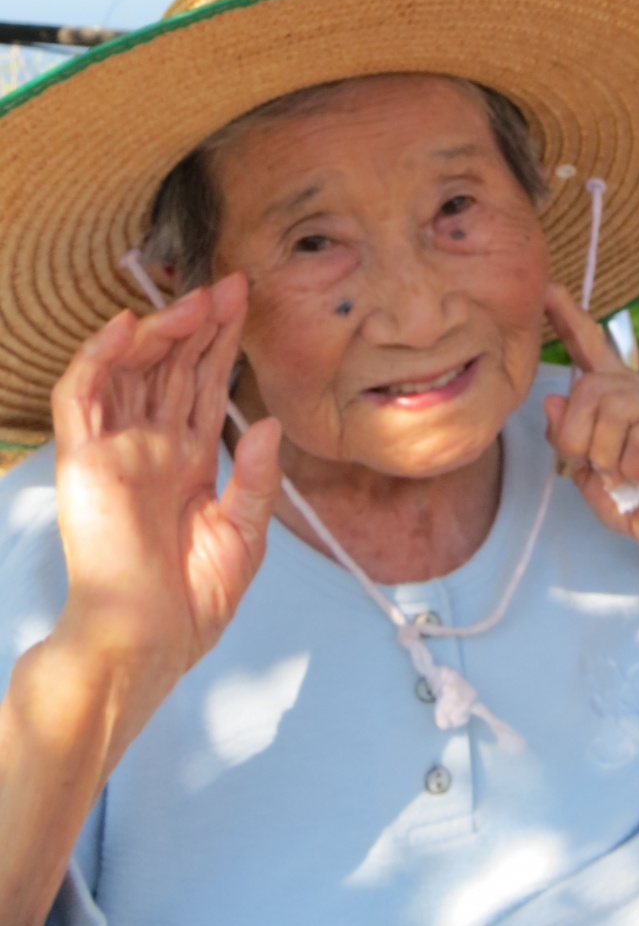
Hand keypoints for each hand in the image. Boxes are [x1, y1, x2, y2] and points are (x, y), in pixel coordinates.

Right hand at [50, 274, 281, 708]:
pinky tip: (129, 325)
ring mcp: (116, 450)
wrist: (149, 641)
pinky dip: (101, 357)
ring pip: (131, 369)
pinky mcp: (85, 460)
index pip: (202, 385)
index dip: (221, 343)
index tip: (245, 302)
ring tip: (195, 297)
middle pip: (171, 368)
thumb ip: (256, 477)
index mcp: (187, 461)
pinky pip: (84, 397)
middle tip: (229, 284)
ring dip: (160, 329)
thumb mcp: (245, 533)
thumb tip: (267, 422)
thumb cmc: (192, 601)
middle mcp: (150, 447)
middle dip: (199, 324)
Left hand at [542, 283, 638, 565]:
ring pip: (613, 414)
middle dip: (578, 438)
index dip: (568, 319)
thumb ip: (566, 436)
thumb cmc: (632, 498)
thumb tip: (552, 399)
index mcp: (618, 393)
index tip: (546, 291)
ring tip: (626, 474)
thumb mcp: (585, 470)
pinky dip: (632, 468)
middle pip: (589, 390)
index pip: (591, 347)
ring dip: (608, 458)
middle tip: (597, 467)